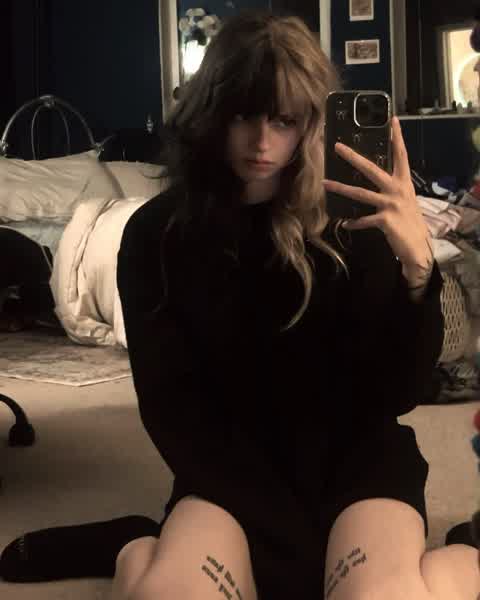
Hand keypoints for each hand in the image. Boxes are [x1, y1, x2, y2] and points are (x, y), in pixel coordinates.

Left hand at [322, 116, 433, 287]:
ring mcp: (391, 204)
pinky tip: (345, 223)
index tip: (392, 120)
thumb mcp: (405, 200)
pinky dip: (354, 222)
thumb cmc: (409, 222)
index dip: (397, 137)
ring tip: (325, 183)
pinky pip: (363, 220)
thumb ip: (392, 189)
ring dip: (340, 188)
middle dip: (353, 157)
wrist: (418, 246)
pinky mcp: (385, 220)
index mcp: (403, 182)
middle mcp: (397, 190)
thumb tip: (376, 181)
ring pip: (360, 193)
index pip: (401, 155)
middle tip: (338, 147)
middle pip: (372, 169)